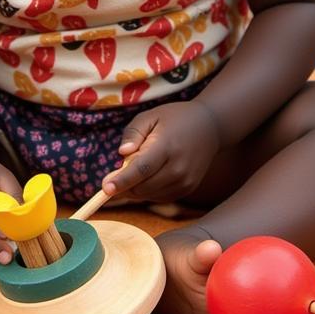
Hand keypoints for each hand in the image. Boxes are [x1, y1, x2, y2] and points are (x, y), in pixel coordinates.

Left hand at [102, 100, 220, 202]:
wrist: (209, 127)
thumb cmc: (174, 118)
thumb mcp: (150, 116)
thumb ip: (133, 133)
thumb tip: (122, 153)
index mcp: (166, 146)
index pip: (141, 169)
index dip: (122, 180)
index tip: (105, 188)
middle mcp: (178, 167)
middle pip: (142, 186)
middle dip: (123, 185)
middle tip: (114, 173)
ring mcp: (185, 181)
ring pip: (149, 195)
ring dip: (135, 188)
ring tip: (139, 167)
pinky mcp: (187, 189)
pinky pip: (159, 197)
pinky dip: (148, 190)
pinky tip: (149, 175)